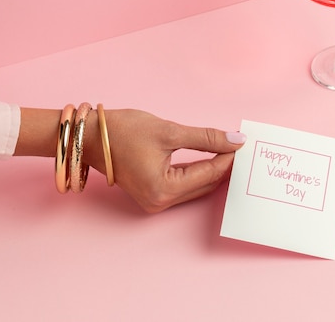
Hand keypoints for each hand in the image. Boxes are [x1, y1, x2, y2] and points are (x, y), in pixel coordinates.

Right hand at [84, 109, 245, 212]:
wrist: (89, 136)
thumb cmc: (122, 131)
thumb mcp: (169, 131)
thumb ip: (206, 138)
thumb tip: (236, 140)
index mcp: (163, 189)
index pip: (209, 174)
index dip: (230, 157)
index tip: (245, 142)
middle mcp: (160, 202)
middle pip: (206, 184)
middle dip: (225, 165)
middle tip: (241, 144)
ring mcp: (156, 202)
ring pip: (197, 186)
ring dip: (214, 169)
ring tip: (230, 149)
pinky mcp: (153, 195)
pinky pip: (184, 186)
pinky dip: (198, 172)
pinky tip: (212, 158)